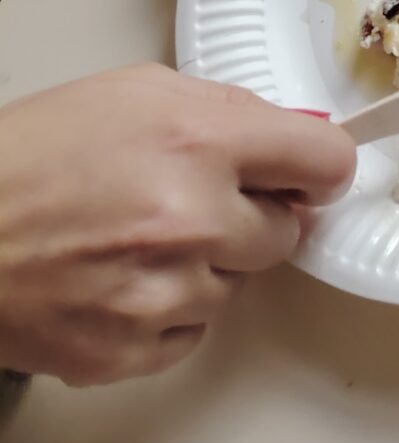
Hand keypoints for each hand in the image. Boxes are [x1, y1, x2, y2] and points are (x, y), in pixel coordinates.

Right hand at [0, 66, 353, 384]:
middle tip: (198, 202)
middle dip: (254, 217)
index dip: (321, 168)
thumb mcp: (136, 91)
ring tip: (137, 239)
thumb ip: (225, 111)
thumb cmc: (31, 154)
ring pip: (234, 286)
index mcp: (200, 141)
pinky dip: (167, 313)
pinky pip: (190, 334)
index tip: (311, 174)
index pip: (323, 162)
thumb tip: (291, 137)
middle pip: (285, 233)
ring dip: (205, 265)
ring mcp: (163, 292)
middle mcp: (193, 219)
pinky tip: (120, 280)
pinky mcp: (128, 351)